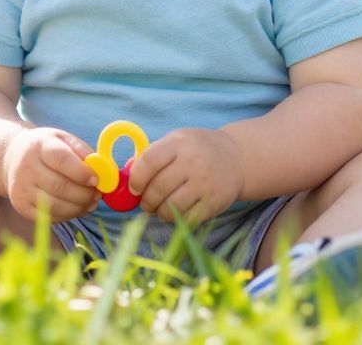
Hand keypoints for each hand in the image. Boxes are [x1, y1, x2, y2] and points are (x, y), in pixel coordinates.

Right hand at [1, 126, 99, 221]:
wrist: (14, 157)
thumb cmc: (46, 148)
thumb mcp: (63, 139)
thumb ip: (83, 151)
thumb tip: (103, 169)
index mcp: (39, 146)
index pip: (61, 160)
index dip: (81, 172)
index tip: (96, 180)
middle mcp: (26, 167)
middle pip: (59, 186)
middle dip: (84, 194)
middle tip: (98, 194)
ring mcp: (21, 189)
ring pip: (55, 206)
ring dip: (78, 207)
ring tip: (90, 202)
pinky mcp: (21, 206)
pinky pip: (49, 217)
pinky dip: (67, 216)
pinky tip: (77, 208)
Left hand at [128, 127, 243, 223]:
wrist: (236, 158)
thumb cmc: (197, 150)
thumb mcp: (176, 141)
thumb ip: (152, 156)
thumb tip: (126, 174)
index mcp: (179, 143)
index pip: (149, 162)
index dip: (136, 178)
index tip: (134, 188)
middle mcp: (192, 162)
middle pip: (158, 188)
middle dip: (146, 201)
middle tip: (145, 204)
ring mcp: (204, 183)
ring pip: (171, 207)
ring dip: (159, 212)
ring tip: (159, 209)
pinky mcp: (214, 202)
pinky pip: (187, 218)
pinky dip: (176, 219)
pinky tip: (175, 212)